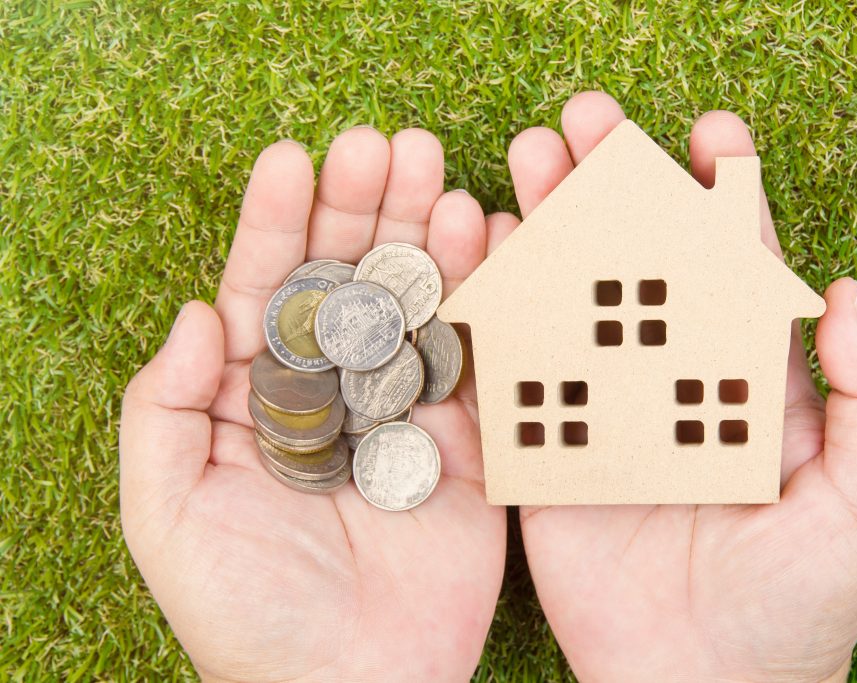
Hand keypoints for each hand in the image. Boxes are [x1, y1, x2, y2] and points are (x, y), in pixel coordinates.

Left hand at [120, 129, 505, 680]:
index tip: (290, 160)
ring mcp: (403, 409)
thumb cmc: (247, 614)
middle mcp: (333, 392)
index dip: (274, 224)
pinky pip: (472, 352)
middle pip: (345, 280)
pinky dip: (479, 291)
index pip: (265, 292)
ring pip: (411, 300)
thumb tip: (196, 312)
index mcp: (258, 401)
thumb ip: (163, 411)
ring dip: (420, 229)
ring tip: (428, 163)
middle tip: (376, 143)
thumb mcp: (167, 516)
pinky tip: (481, 231)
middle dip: (357, 208)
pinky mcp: (465, 436)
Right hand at [494, 92, 856, 681]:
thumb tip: (844, 295)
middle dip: (618, 186)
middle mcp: (670, 382)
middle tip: (590, 120)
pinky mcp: (548, 449)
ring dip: (553, 224)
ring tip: (531, 156)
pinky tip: (486, 246)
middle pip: (641, 265)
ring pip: (576, 299)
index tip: (711, 134)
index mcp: (746, 382)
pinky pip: (522, 369)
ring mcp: (605, 410)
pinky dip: (502, 306)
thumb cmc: (799, 603)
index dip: (723, 197)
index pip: (734, 270)